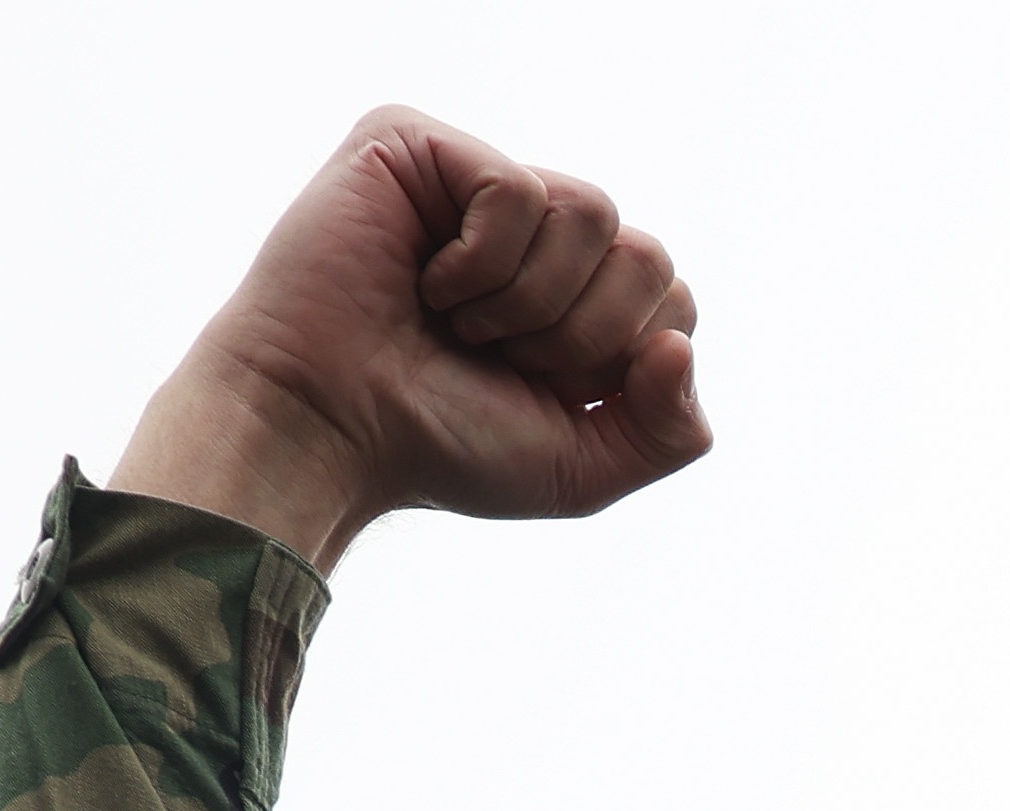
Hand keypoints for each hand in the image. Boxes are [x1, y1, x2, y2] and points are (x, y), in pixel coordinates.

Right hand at [111, 111, 710, 571]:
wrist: (330, 430)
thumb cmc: (440, 444)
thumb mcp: (583, 467)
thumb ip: (669, 433)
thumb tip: (678, 345)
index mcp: (577, 291)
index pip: (675, 302)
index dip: (621, 363)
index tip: (542, 390)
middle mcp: (535, 230)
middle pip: (648, 256)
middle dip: (582, 335)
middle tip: (496, 356)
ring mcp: (477, 182)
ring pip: (593, 214)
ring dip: (531, 301)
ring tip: (459, 322)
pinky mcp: (419, 144)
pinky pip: (519, 189)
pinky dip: (482, 263)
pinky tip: (427, 282)